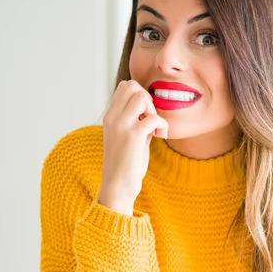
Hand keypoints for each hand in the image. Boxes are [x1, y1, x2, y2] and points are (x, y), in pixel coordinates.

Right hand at [99, 80, 167, 215]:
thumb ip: (136, 120)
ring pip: (141, 96)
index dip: (141, 96)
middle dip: (147, 98)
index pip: (125, 86)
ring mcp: (121, 125)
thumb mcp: (127, 136)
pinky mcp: (133, 136)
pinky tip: (161, 136)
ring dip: (154, 110)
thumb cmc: (126, 163)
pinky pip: (154, 118)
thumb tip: (150, 108)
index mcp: (110, 116)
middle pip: (132, 85)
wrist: (118, 186)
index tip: (146, 115)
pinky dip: (163, 125)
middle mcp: (112, 117)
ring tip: (155, 127)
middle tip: (151, 118)